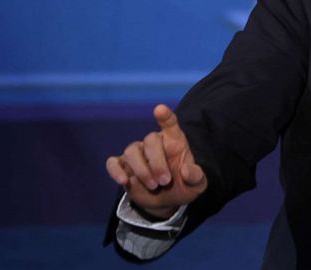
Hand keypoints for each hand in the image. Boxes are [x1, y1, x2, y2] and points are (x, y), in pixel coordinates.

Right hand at [106, 104, 207, 218]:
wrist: (168, 201)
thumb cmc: (184, 185)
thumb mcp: (197, 184)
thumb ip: (196, 176)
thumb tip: (186, 171)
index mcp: (174, 141)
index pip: (169, 123)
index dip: (165, 116)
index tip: (160, 109)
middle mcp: (154, 144)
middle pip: (150, 140)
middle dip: (157, 162)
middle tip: (165, 181)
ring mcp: (137, 154)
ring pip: (132, 151)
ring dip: (142, 170)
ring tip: (153, 186)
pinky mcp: (123, 167)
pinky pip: (113, 163)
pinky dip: (116, 171)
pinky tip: (124, 181)